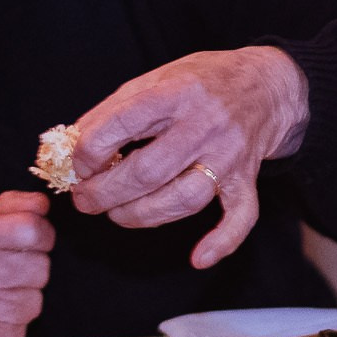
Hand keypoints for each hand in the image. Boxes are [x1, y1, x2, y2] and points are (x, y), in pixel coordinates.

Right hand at [0, 190, 51, 336]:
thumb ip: (10, 207)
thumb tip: (42, 203)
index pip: (30, 230)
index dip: (42, 235)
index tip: (34, 240)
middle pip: (39, 267)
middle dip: (33, 268)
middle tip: (12, 270)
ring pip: (33, 301)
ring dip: (23, 298)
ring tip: (0, 293)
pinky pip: (20, 329)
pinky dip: (12, 324)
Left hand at [68, 46, 309, 268]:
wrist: (264, 85)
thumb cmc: (200, 82)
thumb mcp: (154, 78)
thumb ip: (113, 110)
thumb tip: (71, 144)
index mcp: (175, 93)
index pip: (124, 123)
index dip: (91, 150)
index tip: (77, 165)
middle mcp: (204, 124)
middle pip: (148, 171)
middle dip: (105, 193)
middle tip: (84, 200)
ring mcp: (229, 154)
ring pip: (184, 199)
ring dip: (141, 216)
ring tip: (115, 215)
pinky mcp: (247, 178)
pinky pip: (241, 216)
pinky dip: (222, 241)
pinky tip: (198, 257)